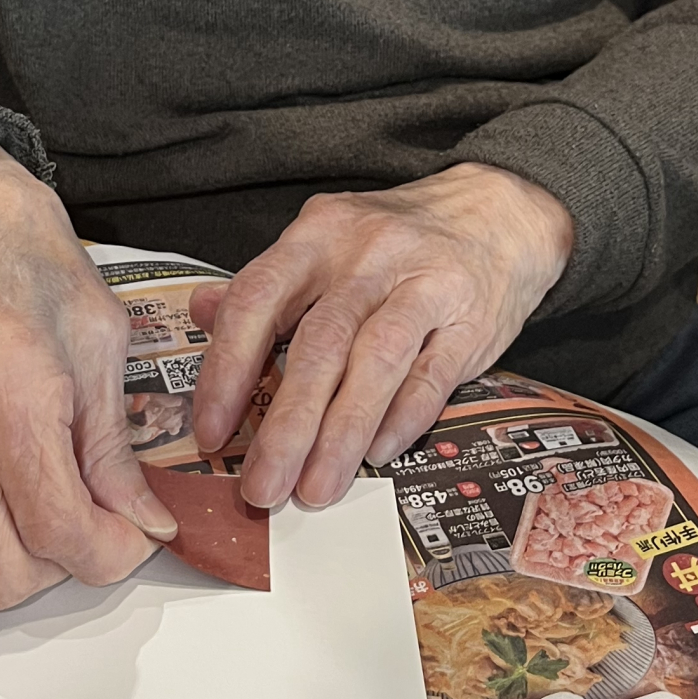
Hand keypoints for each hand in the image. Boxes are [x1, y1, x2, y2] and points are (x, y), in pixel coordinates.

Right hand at [0, 120, 176, 612]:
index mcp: (11, 392)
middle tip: (71, 529)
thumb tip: (143, 526)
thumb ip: (114, 446)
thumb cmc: (28, 270)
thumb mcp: (99, 341)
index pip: (59, 528)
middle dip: (52, 571)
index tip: (127, 539)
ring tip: (9, 535)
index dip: (110, 554)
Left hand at [190, 163, 573, 510]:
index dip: (228, 370)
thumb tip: (200, 311)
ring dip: (341, 434)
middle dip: (286, 426)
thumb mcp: (326, 241)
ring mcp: (423, 285)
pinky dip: (402, 418)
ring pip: (374, 364)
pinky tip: (377, 455)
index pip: (257, 300)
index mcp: (318, 235)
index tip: (211, 431)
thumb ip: (268, 284)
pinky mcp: (470, 318)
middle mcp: (367, 256)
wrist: (497, 210)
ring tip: (315, 488)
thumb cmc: (398, 239)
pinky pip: (432, 375)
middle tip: (262, 487)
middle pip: (318, 345)